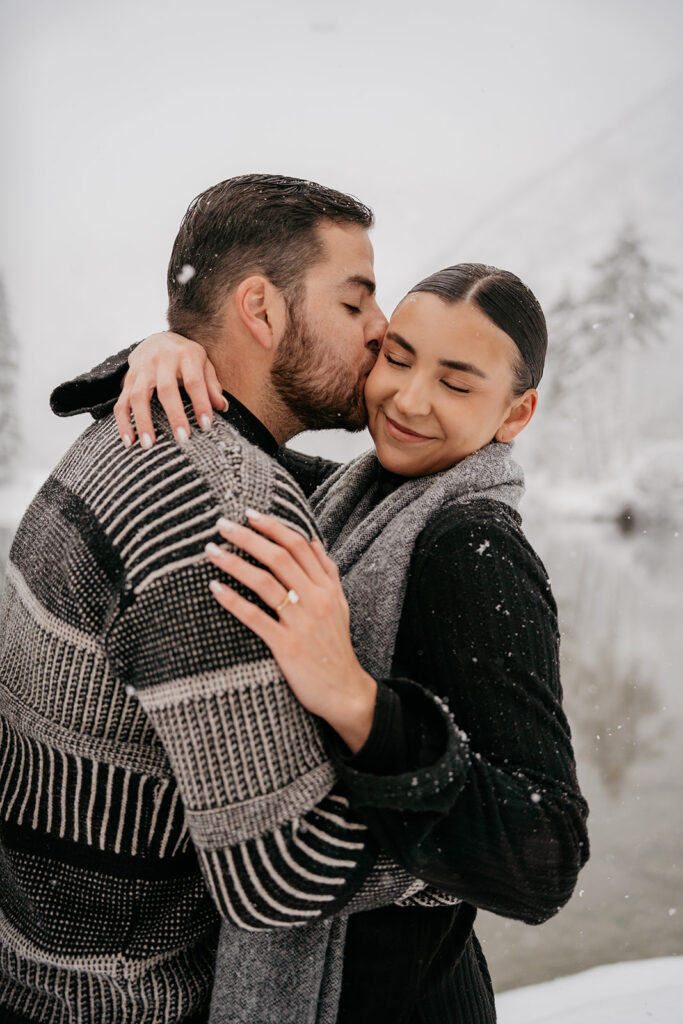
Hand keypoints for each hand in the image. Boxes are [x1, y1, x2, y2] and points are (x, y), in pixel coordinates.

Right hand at [113, 331, 227, 448]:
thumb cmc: (186, 358)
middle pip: (166, 389)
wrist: (157, 340)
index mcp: (185, 355)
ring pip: (138, 396)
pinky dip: (123, 423)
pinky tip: (128, 441)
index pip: (194, 381)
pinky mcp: (128, 379)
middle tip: (182, 439)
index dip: (200, 403)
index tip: (206, 425)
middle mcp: (161, 360)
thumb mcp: (203, 364)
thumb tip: (222, 407)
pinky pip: (121, 402)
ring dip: (143, 422)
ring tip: (149, 445)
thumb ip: (211, 385)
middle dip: (174, 415)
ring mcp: (141, 369)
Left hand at [206, 511, 377, 753]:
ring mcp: (302, 623)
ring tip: (212, 551)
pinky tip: (215, 588)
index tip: (250, 513)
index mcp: (327, 587)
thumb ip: (327, 572)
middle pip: (279, 557)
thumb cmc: (336, 647)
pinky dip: (233, 600)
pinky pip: (255, 618)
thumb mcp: (340, 604)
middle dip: (248, 537)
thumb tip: (312, 540)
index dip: (274, 526)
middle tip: (222, 524)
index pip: (300, 545)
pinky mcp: (286, 646)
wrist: (345, 691)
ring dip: (236, 563)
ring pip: (265, 582)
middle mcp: (316, 600)